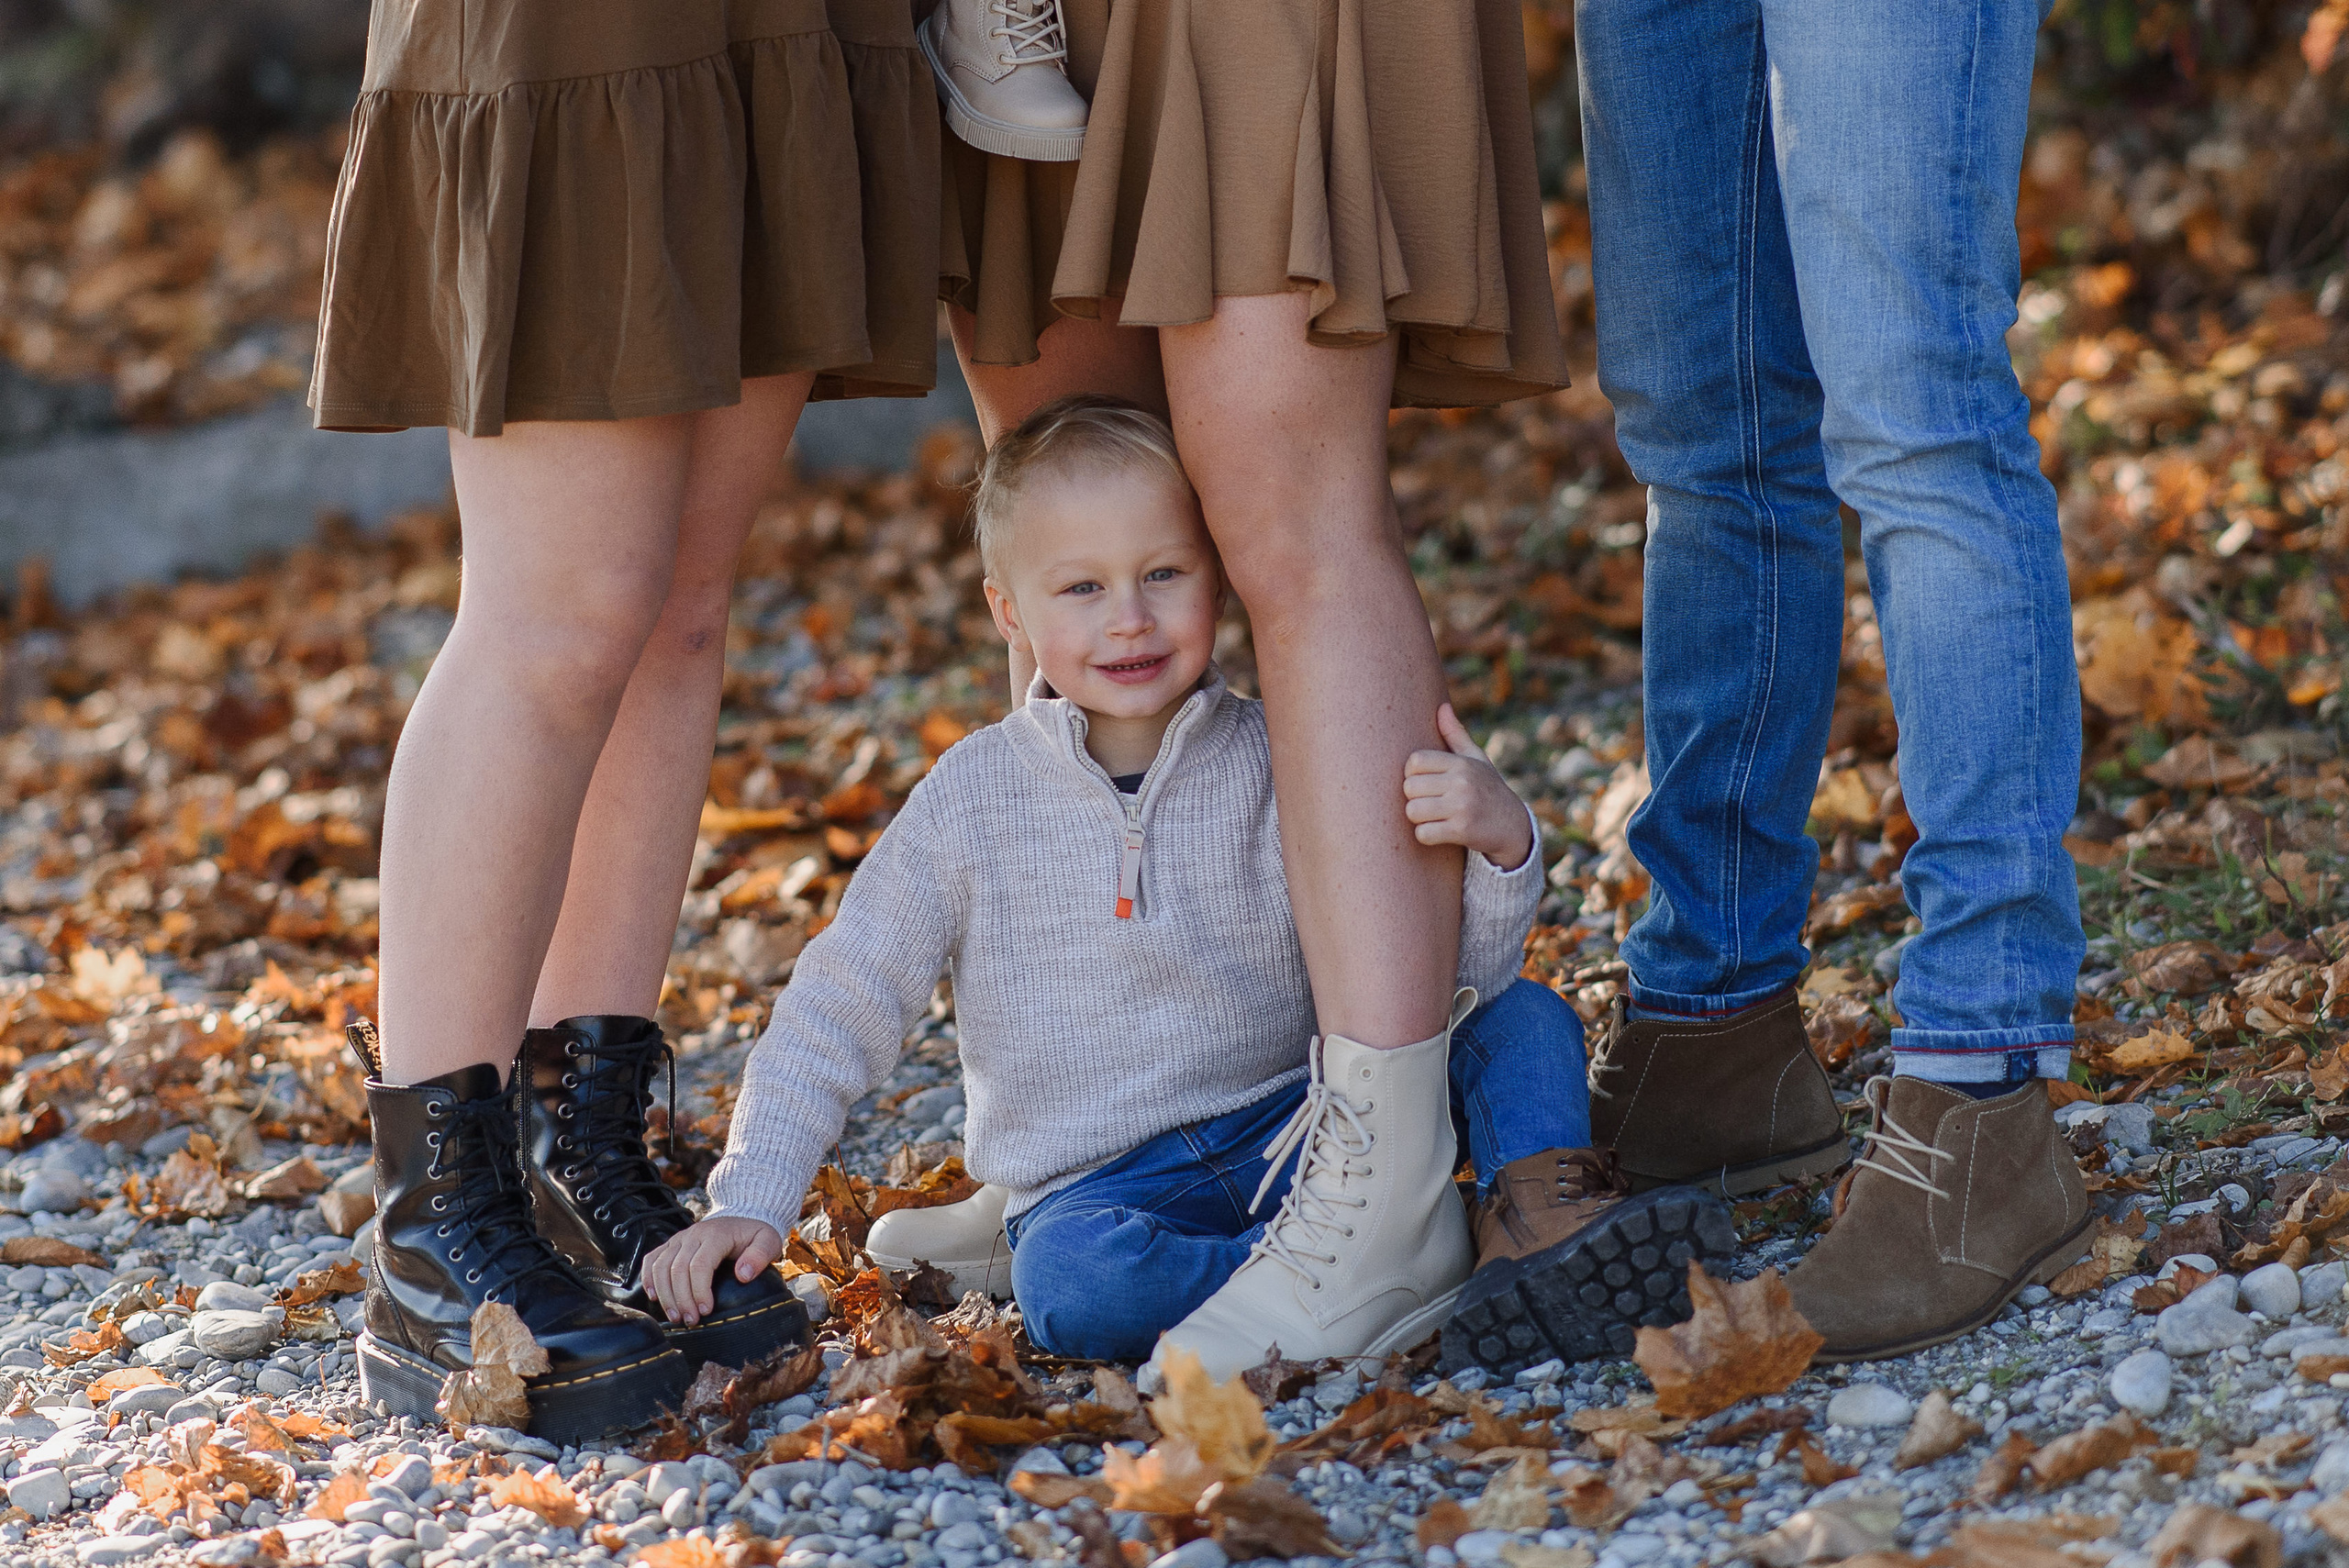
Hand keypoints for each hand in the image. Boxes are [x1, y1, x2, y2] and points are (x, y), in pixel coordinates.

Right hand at [641, 1218, 784, 1324]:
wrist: (740, 1221)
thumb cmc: (754, 1236)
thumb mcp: (769, 1241)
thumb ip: (760, 1255)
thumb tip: (743, 1275)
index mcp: (716, 1235)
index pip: (699, 1265)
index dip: (699, 1291)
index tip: (705, 1312)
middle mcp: (693, 1235)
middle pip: (677, 1269)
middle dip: (681, 1299)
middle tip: (690, 1321)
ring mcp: (679, 1239)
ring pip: (660, 1267)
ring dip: (665, 1295)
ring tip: (675, 1317)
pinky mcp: (670, 1245)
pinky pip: (651, 1260)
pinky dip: (648, 1279)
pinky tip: (654, 1298)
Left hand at [1404, 704, 1535, 870]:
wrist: (1513, 825)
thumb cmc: (1487, 788)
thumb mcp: (1476, 759)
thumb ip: (1455, 734)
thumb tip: (1441, 706)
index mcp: (1461, 763)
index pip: (1415, 761)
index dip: (1412, 774)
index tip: (1424, 783)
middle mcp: (1461, 782)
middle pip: (1409, 787)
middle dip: (1414, 798)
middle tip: (1429, 802)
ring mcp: (1462, 806)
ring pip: (1413, 811)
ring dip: (1418, 819)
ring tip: (1433, 817)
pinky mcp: (1462, 831)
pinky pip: (1423, 834)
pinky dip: (1426, 837)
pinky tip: (1438, 832)